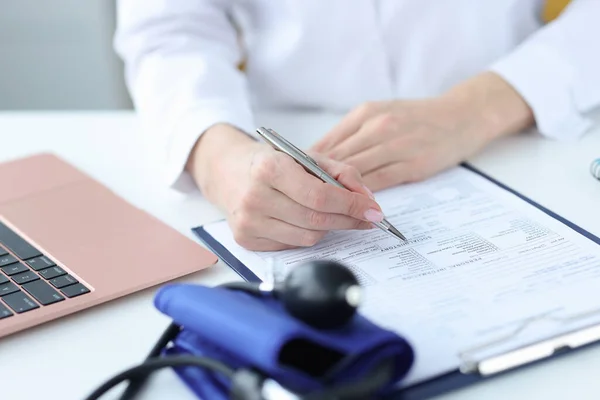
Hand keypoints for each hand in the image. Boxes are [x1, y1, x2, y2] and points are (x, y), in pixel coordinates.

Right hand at [186, 124, 382, 250]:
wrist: (228, 172)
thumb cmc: (271, 163)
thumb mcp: (306, 157)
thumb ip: (341, 173)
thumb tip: (368, 201)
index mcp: (269, 168)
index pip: (320, 196)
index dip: (351, 206)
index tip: (373, 211)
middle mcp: (255, 197)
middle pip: (316, 220)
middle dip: (348, 220)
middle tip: (366, 217)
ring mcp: (248, 222)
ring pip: (308, 237)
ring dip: (329, 228)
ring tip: (333, 215)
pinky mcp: (246, 239)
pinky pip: (292, 245)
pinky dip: (306, 234)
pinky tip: (303, 220)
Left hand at [311, 72, 533, 191]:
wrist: (464, 115)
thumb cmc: (419, 117)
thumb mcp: (381, 113)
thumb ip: (352, 134)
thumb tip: (320, 155)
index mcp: (365, 113)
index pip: (328, 143)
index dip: (307, 165)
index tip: (292, 180)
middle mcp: (377, 127)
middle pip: (337, 158)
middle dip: (316, 180)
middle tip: (297, 198)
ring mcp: (395, 145)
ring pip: (355, 172)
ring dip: (335, 191)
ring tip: (317, 207)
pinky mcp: (412, 164)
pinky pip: (379, 182)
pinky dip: (361, 196)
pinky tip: (349, 206)